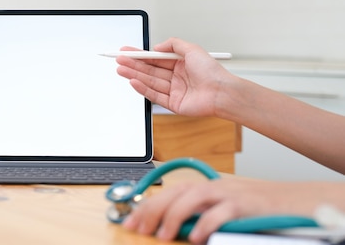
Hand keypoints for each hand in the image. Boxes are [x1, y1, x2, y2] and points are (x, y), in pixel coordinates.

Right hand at [115, 37, 231, 116]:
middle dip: (133, 65)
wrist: (222, 92)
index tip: (127, 51)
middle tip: (119, 60)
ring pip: (150, 81)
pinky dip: (143, 89)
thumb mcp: (192, 49)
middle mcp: (176, 77)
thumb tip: (156, 48)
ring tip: (121, 70)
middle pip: (150, 70)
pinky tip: (133, 82)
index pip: (155, 59)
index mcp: (180, 64)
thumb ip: (173, 44)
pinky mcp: (173, 104)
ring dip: (134, 75)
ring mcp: (174, 91)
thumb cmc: (212, 72)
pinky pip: (155, 95)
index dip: (140, 55)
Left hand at [121, 178, 320, 243]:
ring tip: (161, 235)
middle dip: (152, 209)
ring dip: (173, 216)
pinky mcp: (246, 206)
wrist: (295, 203)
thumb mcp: (223, 209)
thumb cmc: (259, 209)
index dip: (147, 203)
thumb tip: (174, 228)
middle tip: (137, 228)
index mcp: (207, 187)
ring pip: (193, 198)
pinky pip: (221, 213)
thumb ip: (200, 215)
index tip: (130, 219)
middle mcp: (215, 187)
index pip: (170, 191)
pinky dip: (206, 224)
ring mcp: (230, 194)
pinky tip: (197, 238)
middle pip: (176, 192)